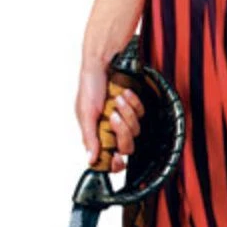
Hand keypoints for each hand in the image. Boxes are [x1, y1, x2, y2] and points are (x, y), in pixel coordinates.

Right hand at [75, 58, 144, 172]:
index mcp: (97, 135)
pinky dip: (133, 103)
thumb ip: (89, 138)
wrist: (104, 63)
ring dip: (126, 113)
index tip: (116, 159)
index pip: (109, 159)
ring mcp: (124, 120)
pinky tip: (124, 94)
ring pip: (136, 131)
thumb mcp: (85, 113)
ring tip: (116, 99)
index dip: (114, 163)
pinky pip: (141, 114)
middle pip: (126, 148)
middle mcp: (111, 130)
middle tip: (112, 116)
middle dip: (122, 131)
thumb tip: (91, 159)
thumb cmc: (89, 85)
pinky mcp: (134, 108)